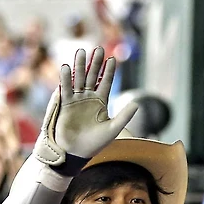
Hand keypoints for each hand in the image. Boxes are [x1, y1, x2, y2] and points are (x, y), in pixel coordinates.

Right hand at [33, 47, 138, 172]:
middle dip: (95, 64)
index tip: (112, 59)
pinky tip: (67, 67)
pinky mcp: (65, 104)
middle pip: (92, 76)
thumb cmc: (95, 144)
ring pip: (79, 79)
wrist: (76, 153)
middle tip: (98, 49)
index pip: (105, 83)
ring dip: (80, 66)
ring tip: (82, 52)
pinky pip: (66, 89)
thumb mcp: (113, 129)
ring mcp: (76, 100)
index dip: (109, 71)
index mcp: (101, 102)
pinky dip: (66, 78)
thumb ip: (124, 116)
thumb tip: (138, 104)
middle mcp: (88, 98)